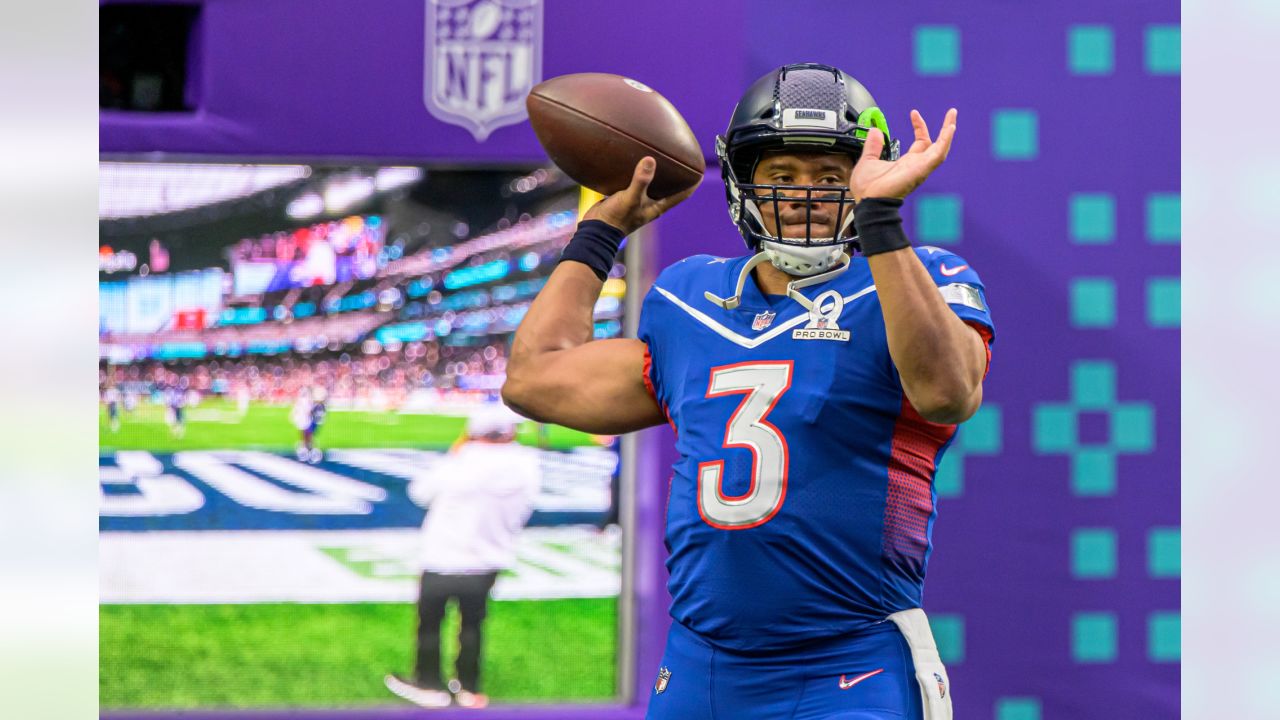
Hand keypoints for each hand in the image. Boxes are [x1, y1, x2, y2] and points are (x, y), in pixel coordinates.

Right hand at [582, 157, 698, 235]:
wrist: (596, 230)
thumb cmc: (617, 219)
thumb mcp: (630, 198)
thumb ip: (641, 180)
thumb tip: (650, 160)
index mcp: (658, 206)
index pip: (682, 195)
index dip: (693, 183)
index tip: (701, 170)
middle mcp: (650, 203)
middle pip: (670, 187)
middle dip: (677, 174)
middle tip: (682, 157)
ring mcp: (638, 201)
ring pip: (653, 184)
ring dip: (657, 173)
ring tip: (660, 155)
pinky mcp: (625, 197)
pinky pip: (636, 182)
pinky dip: (638, 173)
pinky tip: (634, 161)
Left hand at [849, 108, 956, 200]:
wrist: (868, 201)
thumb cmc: (868, 189)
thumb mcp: (868, 160)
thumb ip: (873, 146)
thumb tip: (875, 131)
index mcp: (906, 163)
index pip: (920, 142)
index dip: (919, 127)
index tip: (914, 113)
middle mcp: (916, 165)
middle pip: (936, 144)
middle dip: (944, 128)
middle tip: (951, 112)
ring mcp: (921, 167)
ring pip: (941, 147)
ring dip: (948, 132)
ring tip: (952, 116)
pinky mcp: (922, 170)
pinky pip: (938, 154)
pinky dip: (945, 141)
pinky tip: (949, 128)